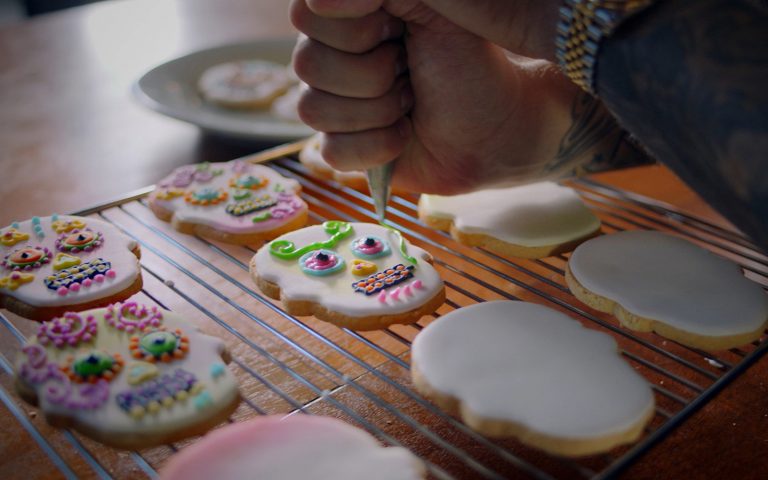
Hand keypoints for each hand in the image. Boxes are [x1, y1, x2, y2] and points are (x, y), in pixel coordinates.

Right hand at [291, 0, 592, 193]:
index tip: (397, 28)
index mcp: (347, 14)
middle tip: (410, 70)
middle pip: (306, 64)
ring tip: (410, 102)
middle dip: (374, 73)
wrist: (499, 124)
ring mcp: (334, 104)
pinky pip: (330, 151)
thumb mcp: (434, 7)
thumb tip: (319, 0)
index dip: (353, 29)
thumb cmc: (472, 60)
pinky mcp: (344, 148)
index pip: (306, 15)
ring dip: (377, 110)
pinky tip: (404, 135)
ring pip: (313, 111)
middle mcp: (332, 55)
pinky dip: (377, 146)